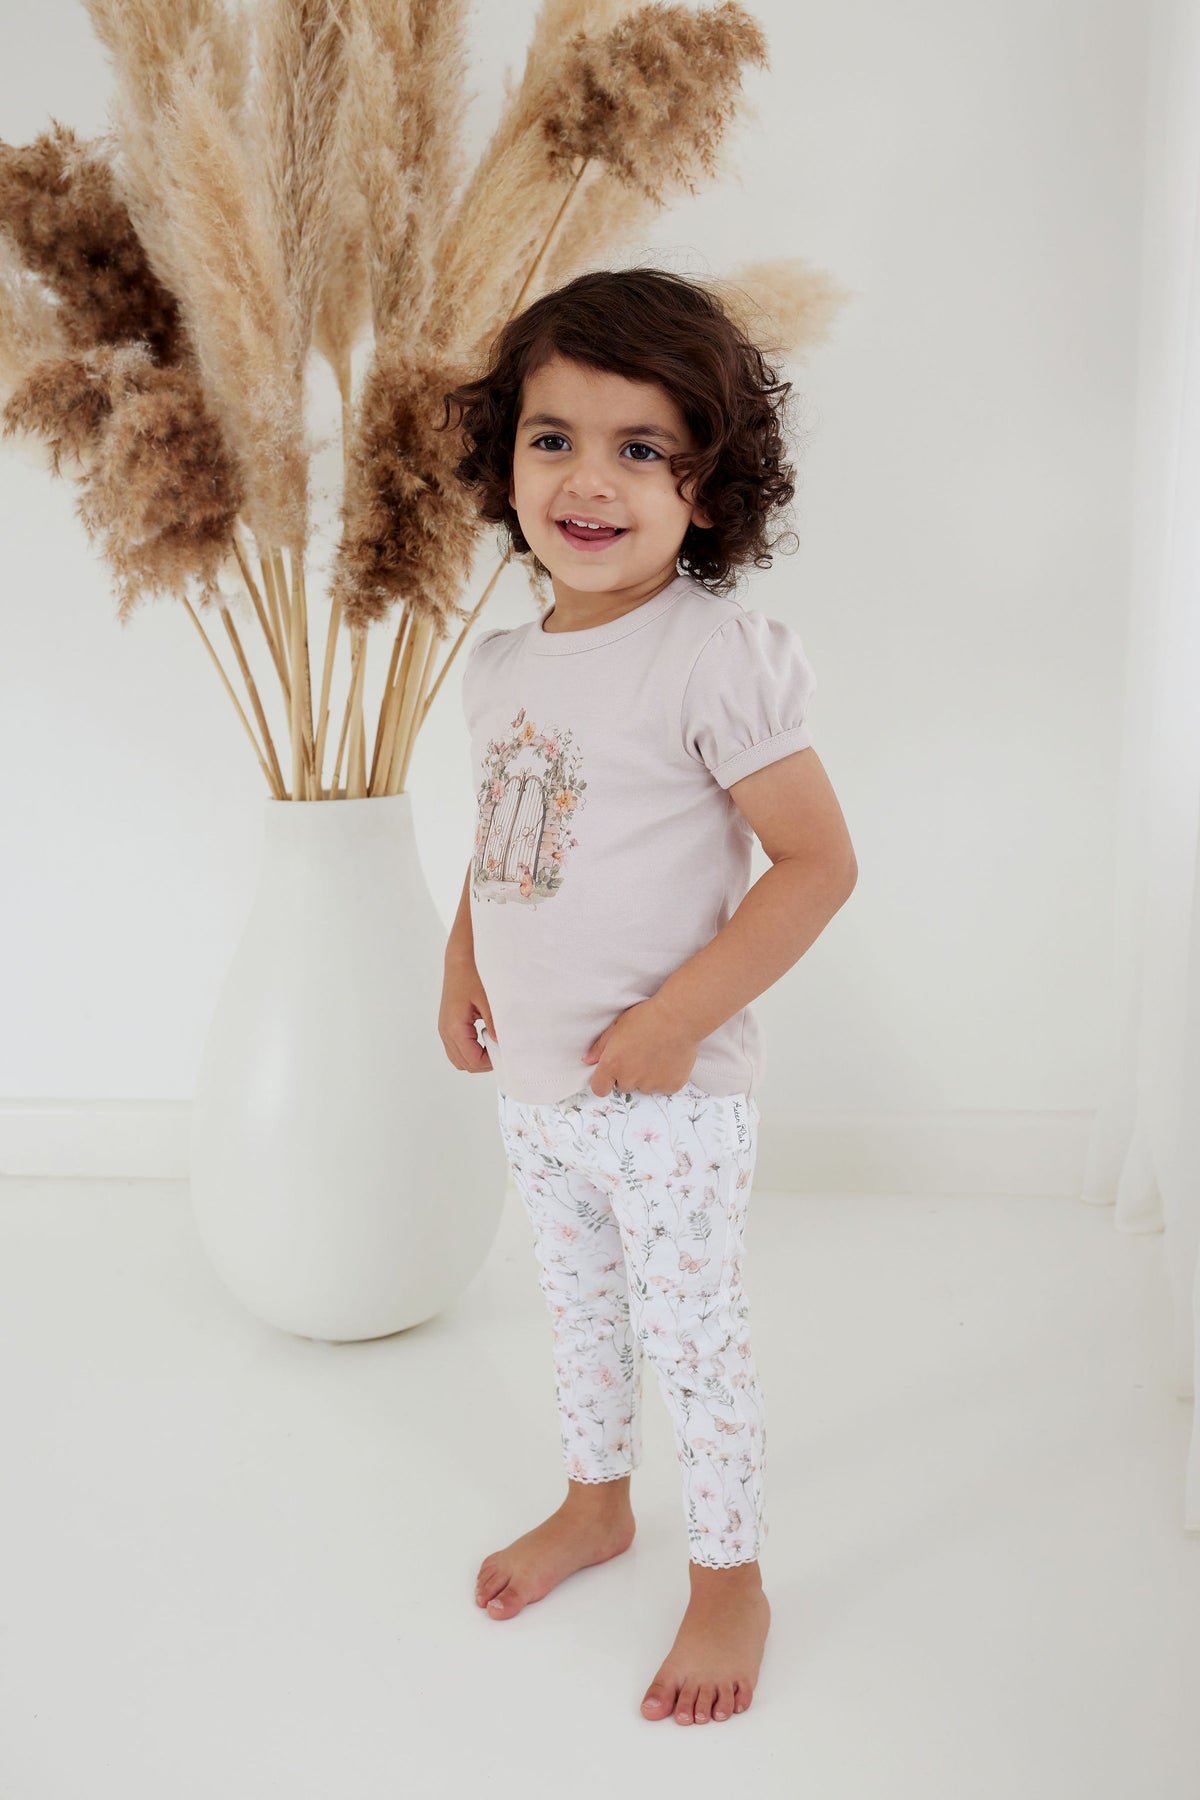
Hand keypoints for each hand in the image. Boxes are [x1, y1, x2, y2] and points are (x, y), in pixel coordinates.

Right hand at [439, 956, 497, 1072]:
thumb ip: (495, 1024)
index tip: (505, 1052)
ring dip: (476, 1057)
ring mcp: (444, 1029)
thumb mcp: (489, 1000)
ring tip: (493, 1043)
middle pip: (464, 1064)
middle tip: (501, 1049)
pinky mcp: (447, 1025)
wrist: (460, 959)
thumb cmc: (472, 974)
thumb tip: (501, 1044)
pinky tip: (484, 1036)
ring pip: (459, 1059)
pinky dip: (470, 1050)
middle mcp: (445, 1031)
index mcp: (455, 1027)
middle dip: (484, 1062)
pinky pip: (457, 1048)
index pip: (472, 1060)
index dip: (490, 1061)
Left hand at [580, 995, 700, 1097]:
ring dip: (648, 1076)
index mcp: (612, 1065)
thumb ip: (600, 1047)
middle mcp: (630, 1079)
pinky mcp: (671, 1086)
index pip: (599, 1088)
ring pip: (645, 1086)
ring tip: (657, 1053)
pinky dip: (666, 1077)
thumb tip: (587, 1060)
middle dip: (629, 1074)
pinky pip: (664, 1086)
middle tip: (640, 1053)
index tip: (611, 1072)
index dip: (604, 1081)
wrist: (679, 1017)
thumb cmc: (647, 1017)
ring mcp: (651, 1085)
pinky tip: (669, 1058)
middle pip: (623, 1085)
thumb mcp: (617, 1026)